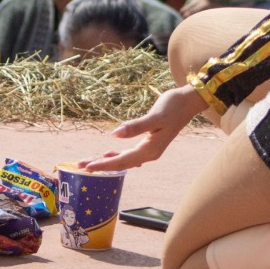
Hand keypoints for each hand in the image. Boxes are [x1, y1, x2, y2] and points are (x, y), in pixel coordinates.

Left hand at [77, 84, 204, 170]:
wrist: (189, 101)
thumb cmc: (173, 106)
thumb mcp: (155, 117)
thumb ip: (136, 127)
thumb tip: (114, 135)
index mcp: (150, 150)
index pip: (122, 161)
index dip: (104, 164)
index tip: (87, 167)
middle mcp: (150, 153)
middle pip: (121, 163)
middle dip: (101, 164)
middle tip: (80, 165)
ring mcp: (150, 148)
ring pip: (124, 159)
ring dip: (107, 160)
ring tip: (89, 162)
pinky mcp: (149, 142)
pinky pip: (129, 153)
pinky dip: (117, 154)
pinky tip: (108, 153)